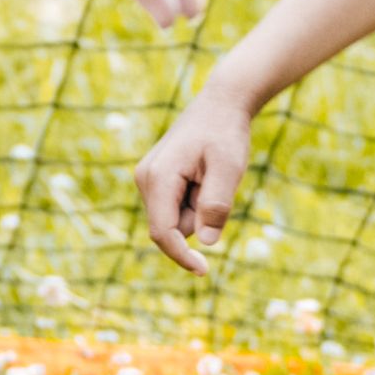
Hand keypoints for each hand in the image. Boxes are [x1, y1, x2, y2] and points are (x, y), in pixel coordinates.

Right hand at [134, 82, 261, 276]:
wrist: (220, 103)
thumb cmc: (225, 133)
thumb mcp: (229, 168)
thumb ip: (216, 205)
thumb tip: (207, 242)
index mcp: (158, 177)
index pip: (163, 232)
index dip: (182, 256)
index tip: (204, 271)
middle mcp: (145, 179)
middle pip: (170, 227)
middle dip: (197, 220)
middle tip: (218, 184)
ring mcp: (148, 179)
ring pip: (174, 219)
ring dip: (197, 209)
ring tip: (210, 176)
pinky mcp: (156, 179)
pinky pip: (175, 207)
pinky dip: (193, 201)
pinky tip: (203, 176)